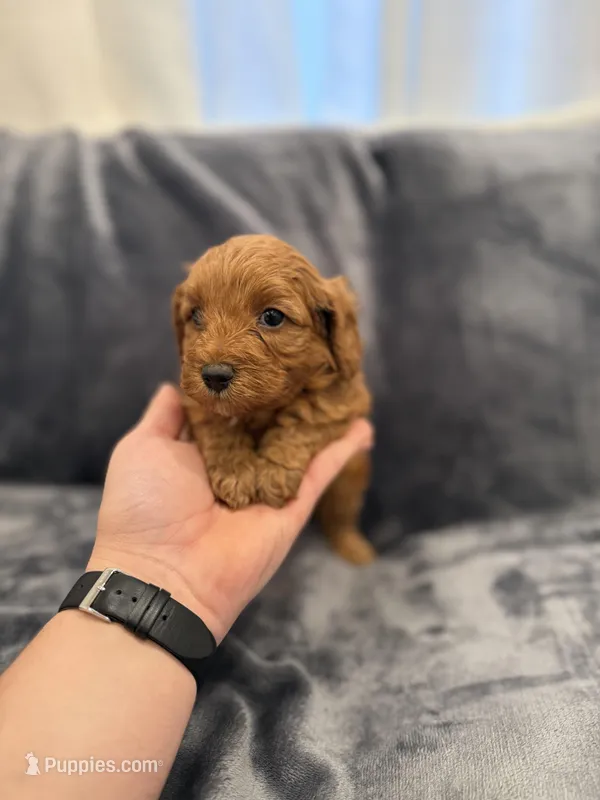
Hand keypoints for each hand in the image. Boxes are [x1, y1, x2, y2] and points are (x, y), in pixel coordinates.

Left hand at [89, 385, 372, 641]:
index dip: (248, 381)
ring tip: (345, 385)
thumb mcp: (142, 447)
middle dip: (290, 394)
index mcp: (201, 449)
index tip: (265, 349)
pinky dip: (343, 450)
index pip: (232, 407)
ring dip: (322, 417)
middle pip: (272, 421)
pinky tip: (363, 426)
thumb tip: (176, 384)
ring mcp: (267, 484)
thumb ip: (165, 415)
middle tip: (313, 358)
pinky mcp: (291, 505)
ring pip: (301, 442)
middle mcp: (238, 462)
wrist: (163, 572)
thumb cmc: (142, 507)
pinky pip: (320, 472)